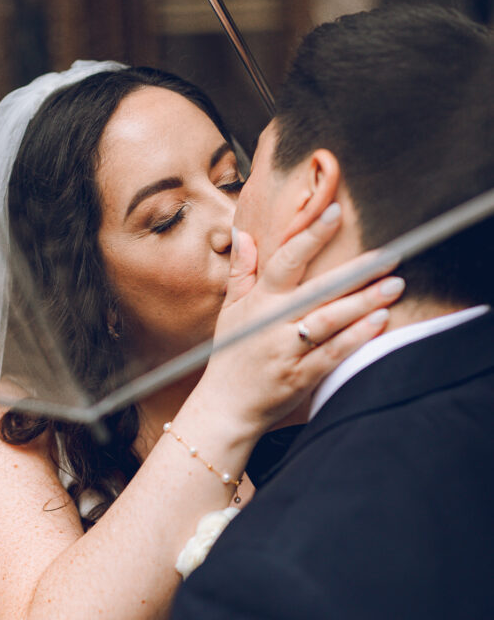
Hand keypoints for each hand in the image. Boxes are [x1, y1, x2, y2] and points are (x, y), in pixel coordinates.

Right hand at [197, 206, 404, 437]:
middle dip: (355, 271)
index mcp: (259, 302)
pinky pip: (333, 353)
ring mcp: (287, 350)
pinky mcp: (300, 376)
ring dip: (363, 302)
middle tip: (389, 254)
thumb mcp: (230, 312)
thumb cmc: (231, 357)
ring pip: (329, 320)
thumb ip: (240, 272)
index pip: (286, 260)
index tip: (335, 211)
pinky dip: (356, 338)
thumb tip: (243, 233)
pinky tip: (379, 322)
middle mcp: (273, 323)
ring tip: (394, 285)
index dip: (310, 235)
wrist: (225, 408)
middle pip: (318, 289)